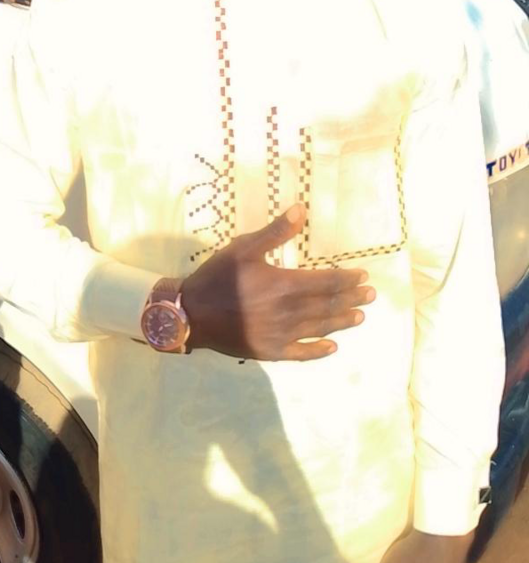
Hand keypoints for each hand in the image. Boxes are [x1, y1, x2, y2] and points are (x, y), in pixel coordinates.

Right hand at [180, 203, 374, 360]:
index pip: (324, 282)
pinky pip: (300, 353)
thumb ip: (275, 232)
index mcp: (283, 285)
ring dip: (341, 322)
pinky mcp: (270, 350)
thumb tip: (301, 209)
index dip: (346, 280)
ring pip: (318, 328)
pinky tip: (332, 348)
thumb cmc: (217, 277)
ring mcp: (280, 334)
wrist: (191, 314)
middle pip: (326, 305)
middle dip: (350, 300)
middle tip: (371, 296)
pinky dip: (317, 351)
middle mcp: (287, 312)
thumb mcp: (243, 247)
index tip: (363, 277)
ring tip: (359, 318)